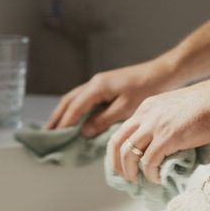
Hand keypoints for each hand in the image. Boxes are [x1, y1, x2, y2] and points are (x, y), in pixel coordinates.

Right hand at [45, 59, 179, 136]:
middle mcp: (94, 83)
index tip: (54, 137)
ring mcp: (99, 83)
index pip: (74, 108)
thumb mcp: (125, 108)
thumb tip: (84, 131)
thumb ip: (103, 120)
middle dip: (57, 117)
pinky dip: (75, 108)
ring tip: (55, 127)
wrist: (163, 73)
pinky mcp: (106, 85)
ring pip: (74, 98)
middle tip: (46, 133)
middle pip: (69, 100)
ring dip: (64, 112)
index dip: (64, 123)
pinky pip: (84, 97)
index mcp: (97, 87)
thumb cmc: (147, 89)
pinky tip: (75, 117)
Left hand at [107, 82, 209, 183]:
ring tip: (138, 181)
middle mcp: (146, 115)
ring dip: (131, 171)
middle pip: (118, 142)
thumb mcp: (175, 108)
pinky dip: (151, 174)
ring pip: (129, 154)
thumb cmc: (208, 104)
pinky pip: (149, 161)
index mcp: (147, 107)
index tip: (124, 163)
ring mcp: (154, 126)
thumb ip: (164, 122)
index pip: (122, 130)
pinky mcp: (166, 137)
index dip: (119, 150)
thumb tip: (165, 144)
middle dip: (117, 163)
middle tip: (126, 176)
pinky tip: (157, 178)